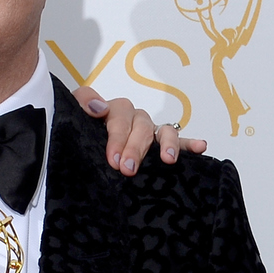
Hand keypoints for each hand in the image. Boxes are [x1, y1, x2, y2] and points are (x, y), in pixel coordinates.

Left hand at [73, 85, 206, 174]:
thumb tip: (98, 107)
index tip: (113, 159)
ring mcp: (148, 130)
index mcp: (110, 111)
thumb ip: (80, 104)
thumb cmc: (80, 133)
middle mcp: (132, 118)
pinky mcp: (161, 144)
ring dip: (165, 143)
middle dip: (135, 146)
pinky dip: (189, 143)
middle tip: (128, 168)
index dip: (116, 134)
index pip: (116, 112)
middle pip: (139, 124)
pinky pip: (179, 141)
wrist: (80, 149)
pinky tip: (201, 147)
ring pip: (160, 129)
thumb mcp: (72, 117)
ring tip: (167, 160)